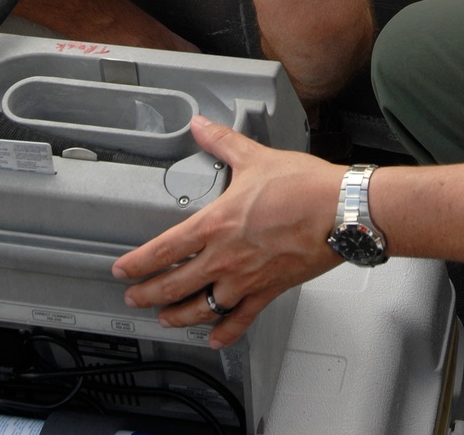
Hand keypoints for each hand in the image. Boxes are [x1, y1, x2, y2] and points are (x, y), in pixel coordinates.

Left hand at [112, 117, 343, 348]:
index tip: (122, 269)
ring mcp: (246, 279)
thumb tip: (201, 126)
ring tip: (165, 318)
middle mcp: (225, 257)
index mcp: (216, 224)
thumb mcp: (256, 157)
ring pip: (201, 308)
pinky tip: (216, 337)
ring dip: (178, 316)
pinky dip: (225, 332)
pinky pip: (240, 320)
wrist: (340, 212)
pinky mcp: (268, 291)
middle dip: (148, 294)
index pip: (164, 249)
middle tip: (134, 297)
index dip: (137, 262)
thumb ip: (223, 142)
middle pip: (174, 285)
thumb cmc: (303, 187)